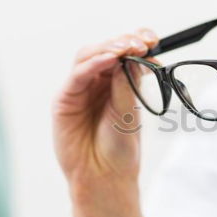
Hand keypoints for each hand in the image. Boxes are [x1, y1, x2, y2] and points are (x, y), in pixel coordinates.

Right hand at [52, 29, 158, 216]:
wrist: (105, 178)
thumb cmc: (120, 149)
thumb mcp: (130, 113)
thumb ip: (128, 85)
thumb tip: (131, 57)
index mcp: (117, 83)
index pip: (124, 53)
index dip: (136, 41)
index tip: (152, 39)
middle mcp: (97, 82)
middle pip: (105, 49)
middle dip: (123, 42)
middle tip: (141, 42)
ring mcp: (79, 89)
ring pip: (88, 56)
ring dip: (108, 49)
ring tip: (126, 49)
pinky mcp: (64, 100)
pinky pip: (78, 75)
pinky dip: (94, 64)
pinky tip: (110, 60)